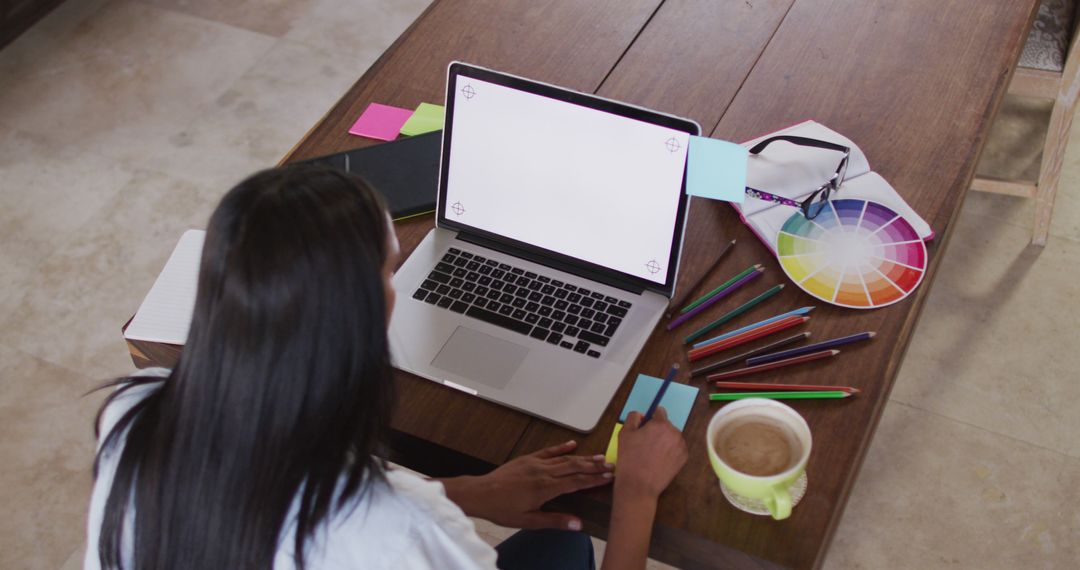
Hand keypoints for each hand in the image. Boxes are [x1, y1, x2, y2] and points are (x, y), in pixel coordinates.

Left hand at [440, 440, 613, 530]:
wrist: (480, 494)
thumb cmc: (503, 509)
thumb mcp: (529, 520)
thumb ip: (555, 521)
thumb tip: (578, 524)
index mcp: (545, 488)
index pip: (576, 482)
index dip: (594, 479)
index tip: (609, 476)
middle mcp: (543, 472)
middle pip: (574, 467)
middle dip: (594, 466)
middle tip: (611, 465)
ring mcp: (535, 463)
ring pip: (564, 458)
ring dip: (583, 457)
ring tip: (599, 456)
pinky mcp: (527, 459)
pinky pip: (548, 451)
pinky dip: (561, 447)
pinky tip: (572, 444)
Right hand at [614, 408, 687, 500]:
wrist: (639, 485)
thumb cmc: (630, 459)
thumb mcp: (624, 433)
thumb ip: (633, 418)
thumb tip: (641, 415)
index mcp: (660, 424)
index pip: (660, 411)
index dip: (651, 418)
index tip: (645, 426)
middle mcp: (674, 432)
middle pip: (666, 425)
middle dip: (658, 430)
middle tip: (646, 443)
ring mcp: (681, 446)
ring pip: (672, 437)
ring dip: (665, 440)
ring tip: (652, 454)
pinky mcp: (684, 458)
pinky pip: (677, 448)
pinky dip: (670, 451)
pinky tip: (659, 460)